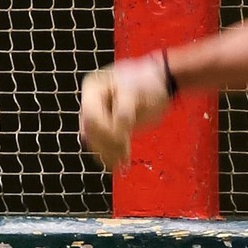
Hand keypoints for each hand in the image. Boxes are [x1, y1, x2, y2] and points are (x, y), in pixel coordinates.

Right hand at [78, 55, 171, 171]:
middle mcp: (90, 101)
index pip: (93, 117)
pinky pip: (101, 143)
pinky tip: (121, 163)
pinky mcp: (104, 126)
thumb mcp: (137, 93)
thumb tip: (117, 128)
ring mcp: (95, 114)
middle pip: (91, 130)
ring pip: (94, 139)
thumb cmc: (148, 84)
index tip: (125, 138)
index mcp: (94, 88)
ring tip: (122, 164)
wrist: (157, 83)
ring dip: (107, 153)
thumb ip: (125, 110)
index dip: (107, 131)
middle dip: (107, 144)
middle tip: (123, 157)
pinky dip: (110, 154)